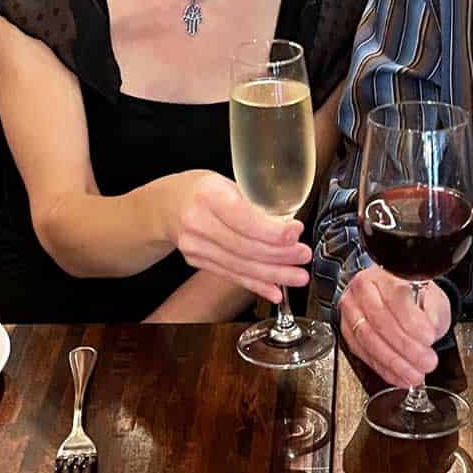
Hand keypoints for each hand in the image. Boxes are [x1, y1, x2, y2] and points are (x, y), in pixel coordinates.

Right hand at [168, 171, 310, 302]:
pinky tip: (274, 291)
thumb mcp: (228, 182)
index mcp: (208, 194)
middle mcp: (198, 221)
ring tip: (297, 276)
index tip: (295, 233)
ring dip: (273, 275)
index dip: (272, 231)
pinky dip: (256, 285)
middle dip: (280, 255)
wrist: (168, 204)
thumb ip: (255, 201)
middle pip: (245, 246)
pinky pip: (232, 275)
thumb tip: (289, 224)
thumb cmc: (204, 189)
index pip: (243, 218)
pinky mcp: (197, 262)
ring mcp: (195, 245)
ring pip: (240, 266)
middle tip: (303, 256)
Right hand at [339, 265, 450, 386]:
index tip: (429, 338)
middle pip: (380, 321)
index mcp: (385, 275)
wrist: (401, 299)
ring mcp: (352, 310)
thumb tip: (428, 329)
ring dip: (395, 362)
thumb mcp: (432, 298)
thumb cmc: (415, 297)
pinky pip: (364, 354)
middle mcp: (363, 289)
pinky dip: (384, 369)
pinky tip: (400, 376)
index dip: (412, 322)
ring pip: (369, 340)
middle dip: (406, 347)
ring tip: (415, 374)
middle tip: (427, 361)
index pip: (396, 298)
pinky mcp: (347, 331)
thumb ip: (431, 312)